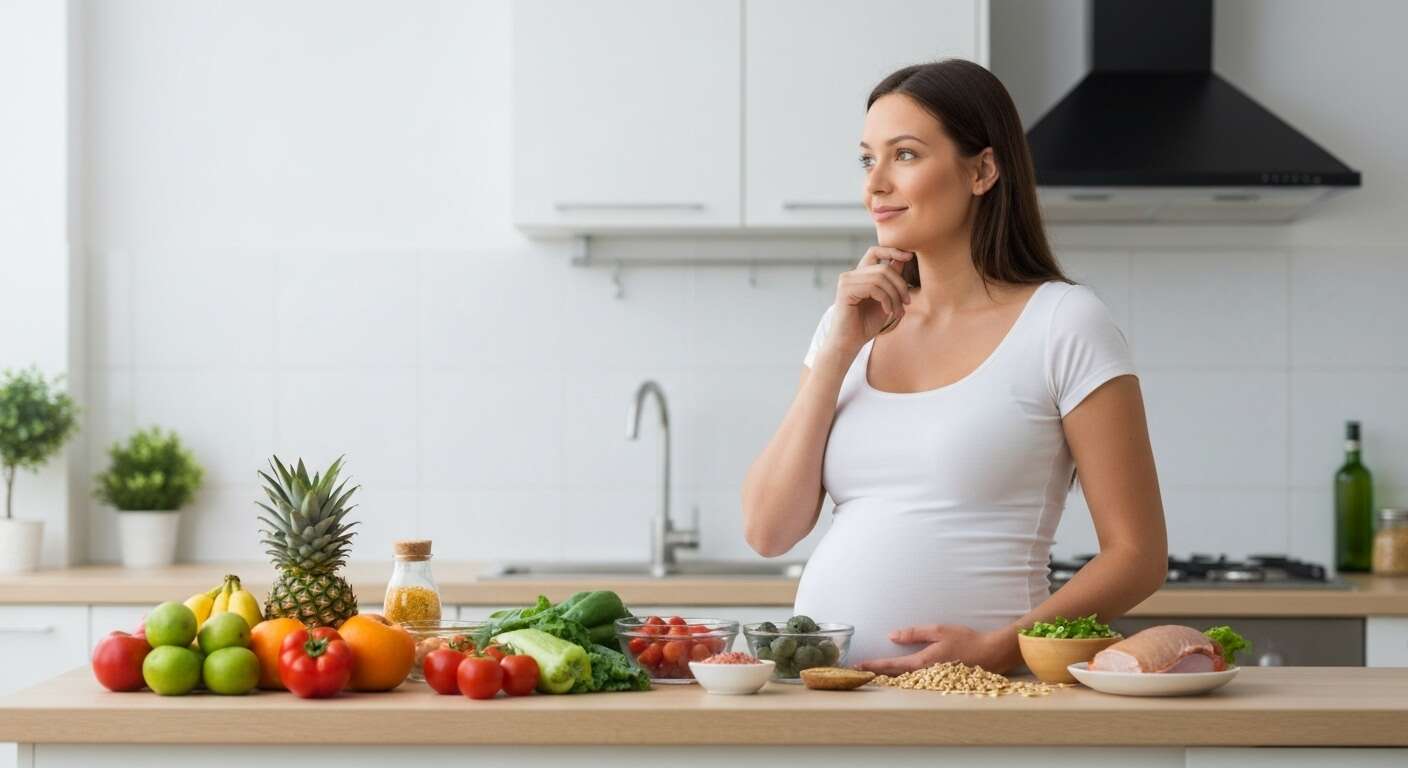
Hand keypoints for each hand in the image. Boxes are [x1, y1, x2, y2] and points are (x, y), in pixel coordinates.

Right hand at [824, 246, 914, 354]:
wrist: (849, 343)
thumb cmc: (866, 324)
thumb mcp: (885, 300)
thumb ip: (891, 281)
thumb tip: (903, 258)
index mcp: (860, 275)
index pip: (875, 251)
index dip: (892, 250)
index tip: (909, 255)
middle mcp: (851, 275)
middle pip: (884, 267)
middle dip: (900, 285)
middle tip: (906, 302)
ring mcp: (846, 281)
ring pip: (880, 277)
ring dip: (895, 295)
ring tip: (898, 311)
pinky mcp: (845, 290)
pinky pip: (874, 287)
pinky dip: (886, 300)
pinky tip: (887, 311)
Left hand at [854, 624, 1018, 675]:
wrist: (991, 654)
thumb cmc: (966, 640)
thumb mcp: (939, 631)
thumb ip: (914, 634)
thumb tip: (891, 635)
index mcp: (923, 662)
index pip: (892, 665)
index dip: (873, 665)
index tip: (858, 666)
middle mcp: (925, 674)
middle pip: (895, 676)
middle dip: (876, 673)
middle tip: (857, 672)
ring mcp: (932, 680)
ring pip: (904, 680)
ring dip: (887, 677)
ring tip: (871, 674)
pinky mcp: (939, 681)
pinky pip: (915, 681)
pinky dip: (902, 678)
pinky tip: (896, 676)